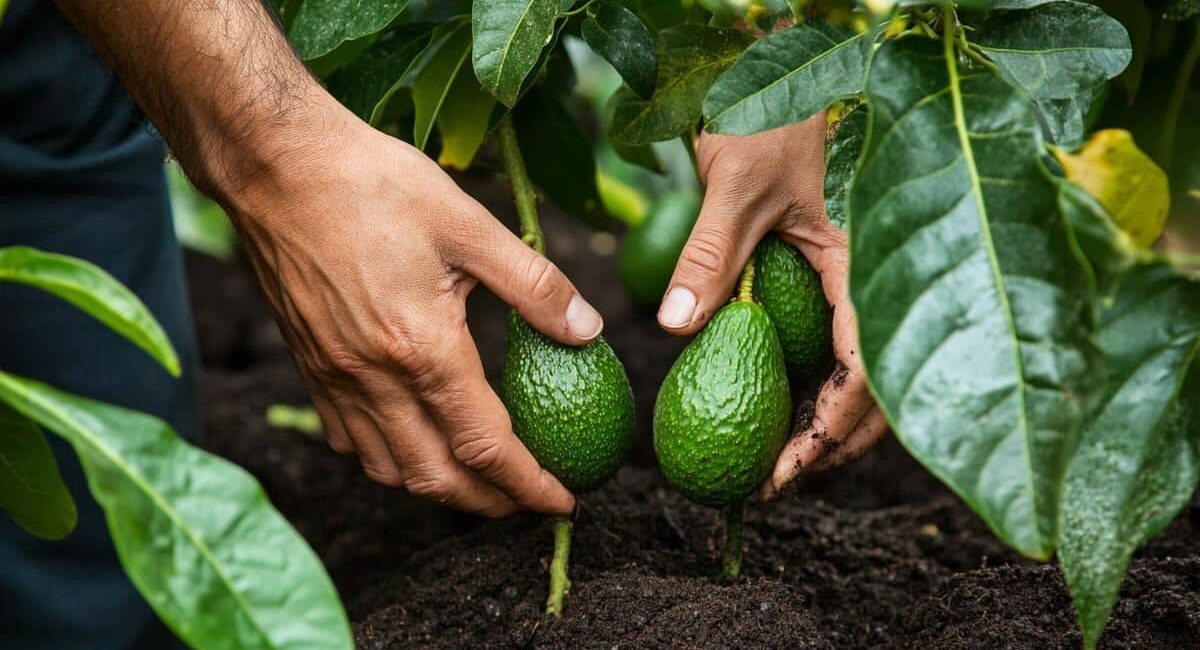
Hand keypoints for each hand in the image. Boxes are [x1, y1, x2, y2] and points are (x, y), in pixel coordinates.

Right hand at [223, 98, 601, 517]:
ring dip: (438, 489)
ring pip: (388, 469)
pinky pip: (348, 439)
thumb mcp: (469, 224)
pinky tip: (409, 441)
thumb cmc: (372, 183)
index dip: (529, 485)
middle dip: (489, 504)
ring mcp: (335, 377)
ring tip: (477, 482)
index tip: (563, 502)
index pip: (486, 446)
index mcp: (421, 347)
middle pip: (436, 478)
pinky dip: (386, 459)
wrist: (274, 163)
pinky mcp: (309, 364)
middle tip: (527, 503)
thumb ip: (534, 284)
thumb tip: (588, 329)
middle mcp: (374, 377)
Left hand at [656, 116, 888, 496]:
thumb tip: (675, 329)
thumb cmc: (766, 120)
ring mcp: (846, 285)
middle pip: (871, 389)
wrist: (773, 75)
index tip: (787, 471)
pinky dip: (803, 391)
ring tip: (772, 466)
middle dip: (832, 447)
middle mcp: (866, 282)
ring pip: (854, 377)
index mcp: (862, 265)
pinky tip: (766, 413)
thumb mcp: (732, 188)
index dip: (832, 430)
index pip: (865, 370)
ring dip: (820, 427)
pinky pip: (823, 349)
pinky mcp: (821, 282)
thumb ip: (708, 257)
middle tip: (773, 485)